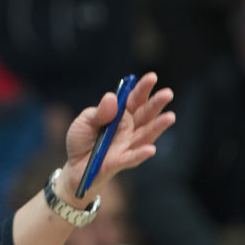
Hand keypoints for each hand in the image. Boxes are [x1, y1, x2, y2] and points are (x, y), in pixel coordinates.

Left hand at [57, 72, 174, 206]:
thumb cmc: (81, 141)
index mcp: (120, 115)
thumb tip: (112, 97)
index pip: (134, 99)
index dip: (143, 89)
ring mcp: (127, 145)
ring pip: (145, 135)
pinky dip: (141, 153)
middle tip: (167, 93)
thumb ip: (98, 112)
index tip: (152, 77)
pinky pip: (132, 157)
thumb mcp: (84, 122)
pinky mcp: (120, 162)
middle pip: (145, 115)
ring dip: (158, 126)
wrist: (74, 167)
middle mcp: (128, 129)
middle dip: (156, 104)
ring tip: (170, 117)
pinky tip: (151, 149)